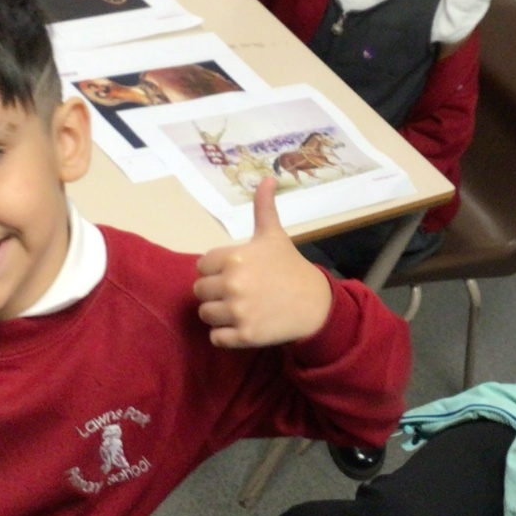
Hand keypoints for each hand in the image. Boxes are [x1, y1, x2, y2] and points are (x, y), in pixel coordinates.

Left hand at [194, 177, 332, 347]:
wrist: (315, 304)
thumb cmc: (290, 266)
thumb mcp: (274, 235)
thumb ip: (263, 207)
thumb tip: (267, 177)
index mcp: (235, 257)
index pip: (202, 265)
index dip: (216, 268)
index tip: (237, 271)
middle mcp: (233, 283)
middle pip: (200, 290)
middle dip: (215, 291)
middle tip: (239, 291)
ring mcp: (238, 311)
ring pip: (205, 314)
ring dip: (218, 313)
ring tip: (240, 308)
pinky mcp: (244, 335)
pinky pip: (215, 338)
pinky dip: (225, 335)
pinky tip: (242, 325)